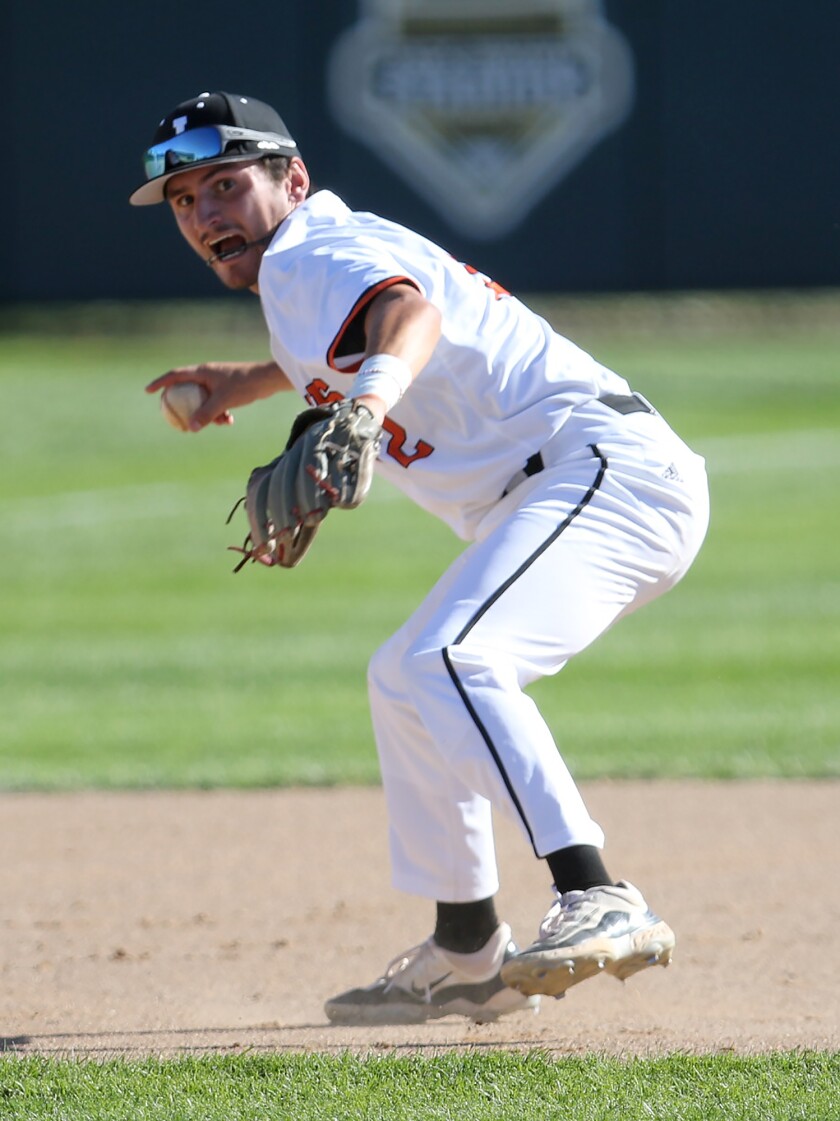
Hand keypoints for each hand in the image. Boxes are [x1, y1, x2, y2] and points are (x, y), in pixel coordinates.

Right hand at [145, 360, 289, 430]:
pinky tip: (228, 421)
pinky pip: (216, 402)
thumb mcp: (223, 401)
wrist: (267, 380)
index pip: (174, 375)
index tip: (148, 391)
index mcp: (202, 372)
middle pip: (187, 390)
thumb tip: (191, 428)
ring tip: (218, 423)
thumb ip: (206, 415)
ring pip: (203, 399)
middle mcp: (207, 374)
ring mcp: (217, 381)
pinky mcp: (227, 388)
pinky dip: (219, 412)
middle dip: (184, 405)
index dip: (160, 383)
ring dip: (207, 413)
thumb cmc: (244, 385)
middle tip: (176, 417)